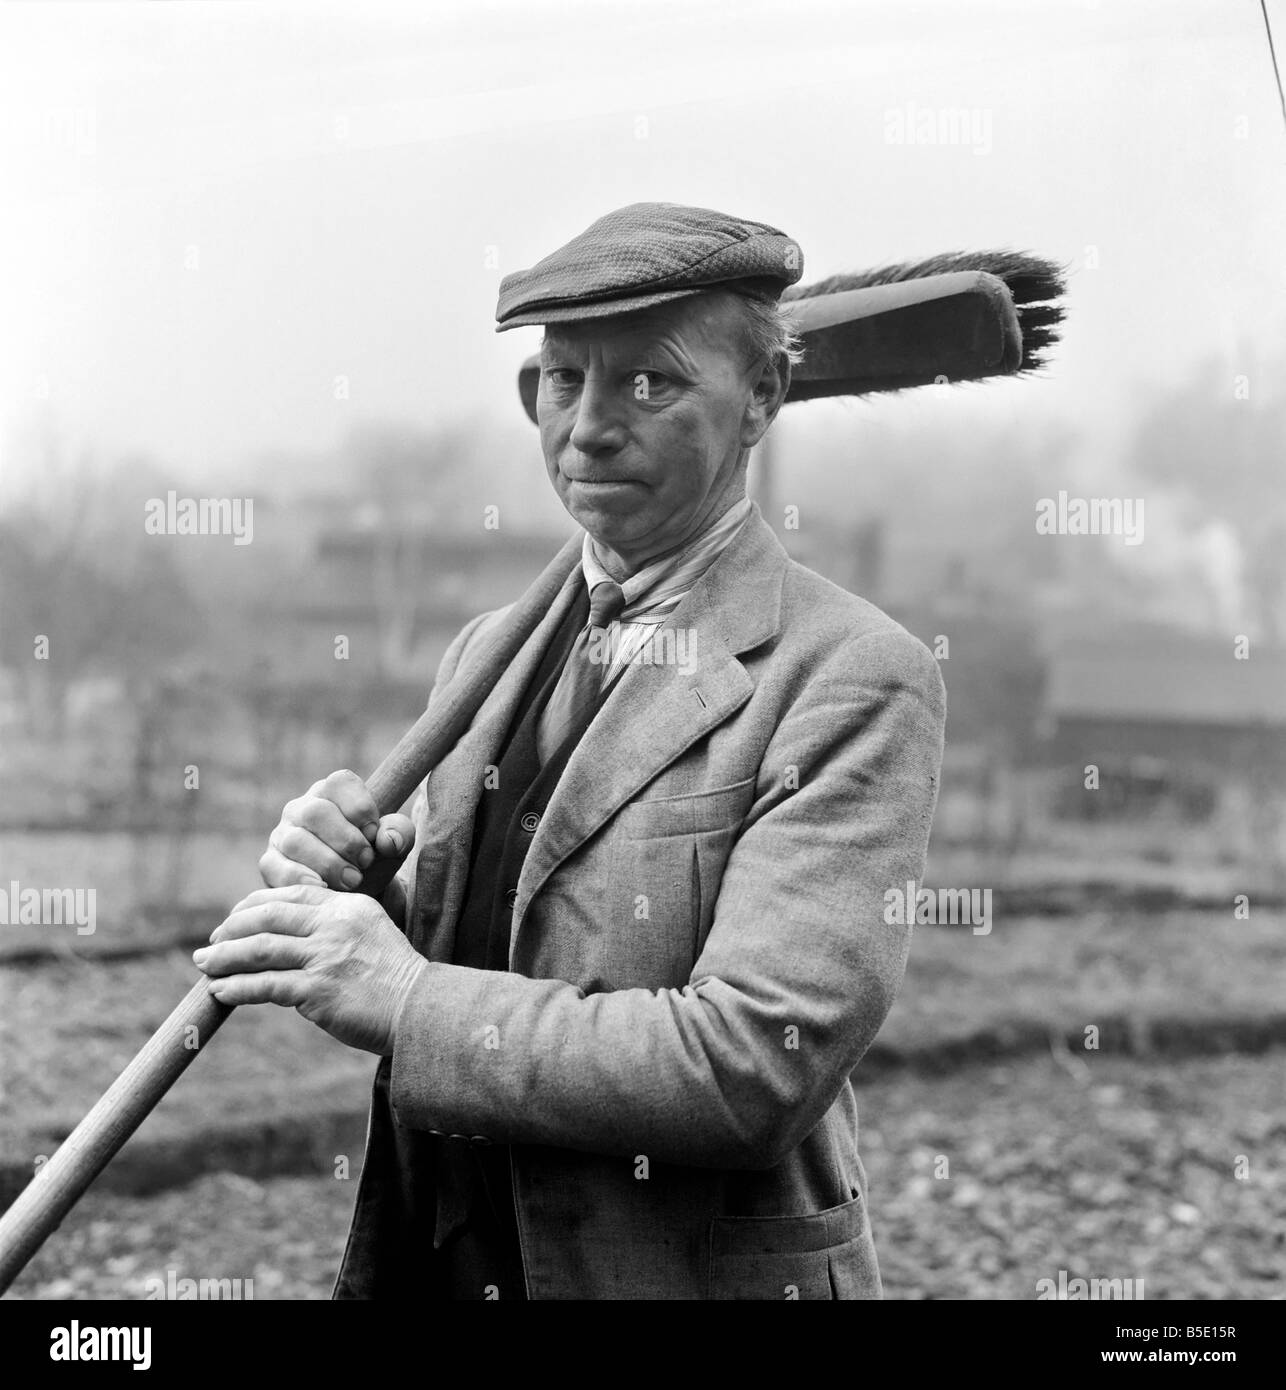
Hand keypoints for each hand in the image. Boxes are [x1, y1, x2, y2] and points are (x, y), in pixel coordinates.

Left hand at [194, 884, 427, 1054]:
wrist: (420, 1010)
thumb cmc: (395, 979)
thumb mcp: (370, 934)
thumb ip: (336, 927)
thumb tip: (289, 936)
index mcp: (348, 905)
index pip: (291, 894)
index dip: (253, 905)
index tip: (234, 919)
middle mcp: (335, 924)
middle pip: (268, 916)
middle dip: (231, 928)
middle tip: (210, 943)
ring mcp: (325, 956)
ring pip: (260, 948)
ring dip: (224, 957)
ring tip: (203, 965)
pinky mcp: (318, 989)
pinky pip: (265, 985)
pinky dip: (237, 987)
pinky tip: (221, 991)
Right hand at [260, 769, 413, 894]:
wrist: (350, 896)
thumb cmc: (371, 860)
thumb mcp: (393, 845)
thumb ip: (400, 834)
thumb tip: (388, 839)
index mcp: (332, 792)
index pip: (340, 782)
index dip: (361, 808)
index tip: (374, 835)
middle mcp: (302, 808)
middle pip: (316, 812)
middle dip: (346, 841)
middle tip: (366, 862)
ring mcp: (282, 834)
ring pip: (296, 841)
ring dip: (329, 863)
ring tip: (352, 880)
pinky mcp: (270, 862)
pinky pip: (276, 868)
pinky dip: (302, 879)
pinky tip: (324, 888)